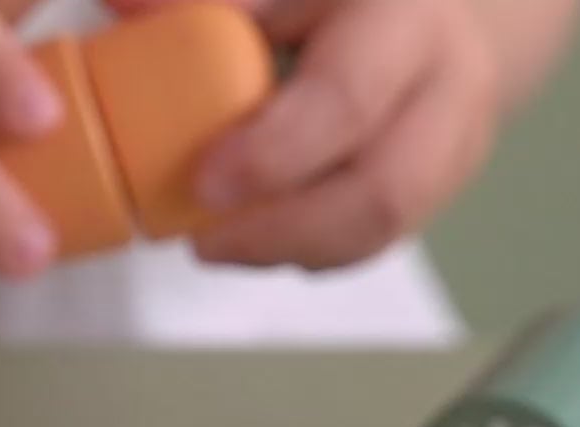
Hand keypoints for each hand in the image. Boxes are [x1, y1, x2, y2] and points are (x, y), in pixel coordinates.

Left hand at [186, 0, 503, 269]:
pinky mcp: (445, 181)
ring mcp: (460, 139)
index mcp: (405, 15)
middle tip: (203, 239)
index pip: (348, 99)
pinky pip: (381, 235)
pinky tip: (257, 238)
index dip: (274, 152)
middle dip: (282, 229)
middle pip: (383, 189)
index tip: (205, 181)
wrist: (445, 0)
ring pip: (386, 225)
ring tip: (218, 243)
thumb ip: (208, 0)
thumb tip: (119, 6)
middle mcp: (450, 81)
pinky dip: (311, 248)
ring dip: (292, 248)